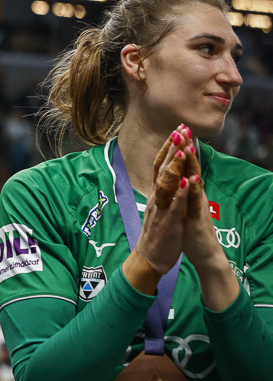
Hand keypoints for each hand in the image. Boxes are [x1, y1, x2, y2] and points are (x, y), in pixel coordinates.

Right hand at [132, 125, 191, 274]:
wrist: (148, 259)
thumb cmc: (157, 234)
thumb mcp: (159, 208)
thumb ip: (164, 192)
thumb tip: (169, 175)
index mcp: (156, 194)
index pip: (159, 165)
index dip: (168, 147)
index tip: (176, 130)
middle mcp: (156, 198)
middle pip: (162, 168)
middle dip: (171, 148)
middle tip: (179, 129)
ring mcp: (161, 209)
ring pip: (167, 184)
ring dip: (175, 166)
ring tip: (183, 149)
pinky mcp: (168, 222)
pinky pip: (175, 205)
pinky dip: (182, 193)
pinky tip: (188, 181)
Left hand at [179, 138, 221, 266]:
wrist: (204, 253)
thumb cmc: (192, 229)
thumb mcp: (185, 205)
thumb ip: (184, 190)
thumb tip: (181, 175)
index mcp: (189, 190)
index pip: (184, 165)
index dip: (180, 148)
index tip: (176, 129)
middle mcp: (195, 194)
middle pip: (190, 166)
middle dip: (186, 147)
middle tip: (183, 127)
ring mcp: (197, 204)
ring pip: (194, 180)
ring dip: (191, 163)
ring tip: (188, 145)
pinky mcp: (197, 218)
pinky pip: (195, 202)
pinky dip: (192, 190)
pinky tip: (192, 178)